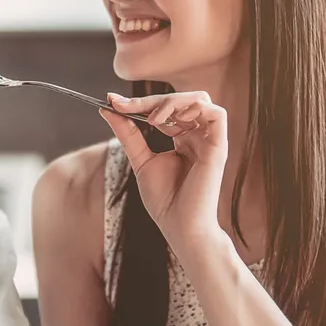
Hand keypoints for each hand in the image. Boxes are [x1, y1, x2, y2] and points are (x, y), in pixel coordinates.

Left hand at [101, 92, 228, 244]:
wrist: (180, 227)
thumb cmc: (165, 201)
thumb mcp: (140, 160)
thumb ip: (128, 134)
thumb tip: (107, 109)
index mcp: (183, 138)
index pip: (165, 108)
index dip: (140, 102)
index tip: (112, 101)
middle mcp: (198, 136)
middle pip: (181, 99)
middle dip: (150, 99)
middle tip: (124, 105)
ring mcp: (209, 141)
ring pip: (199, 99)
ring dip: (172, 101)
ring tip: (152, 120)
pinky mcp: (218, 147)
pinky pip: (216, 113)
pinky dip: (193, 108)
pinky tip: (170, 122)